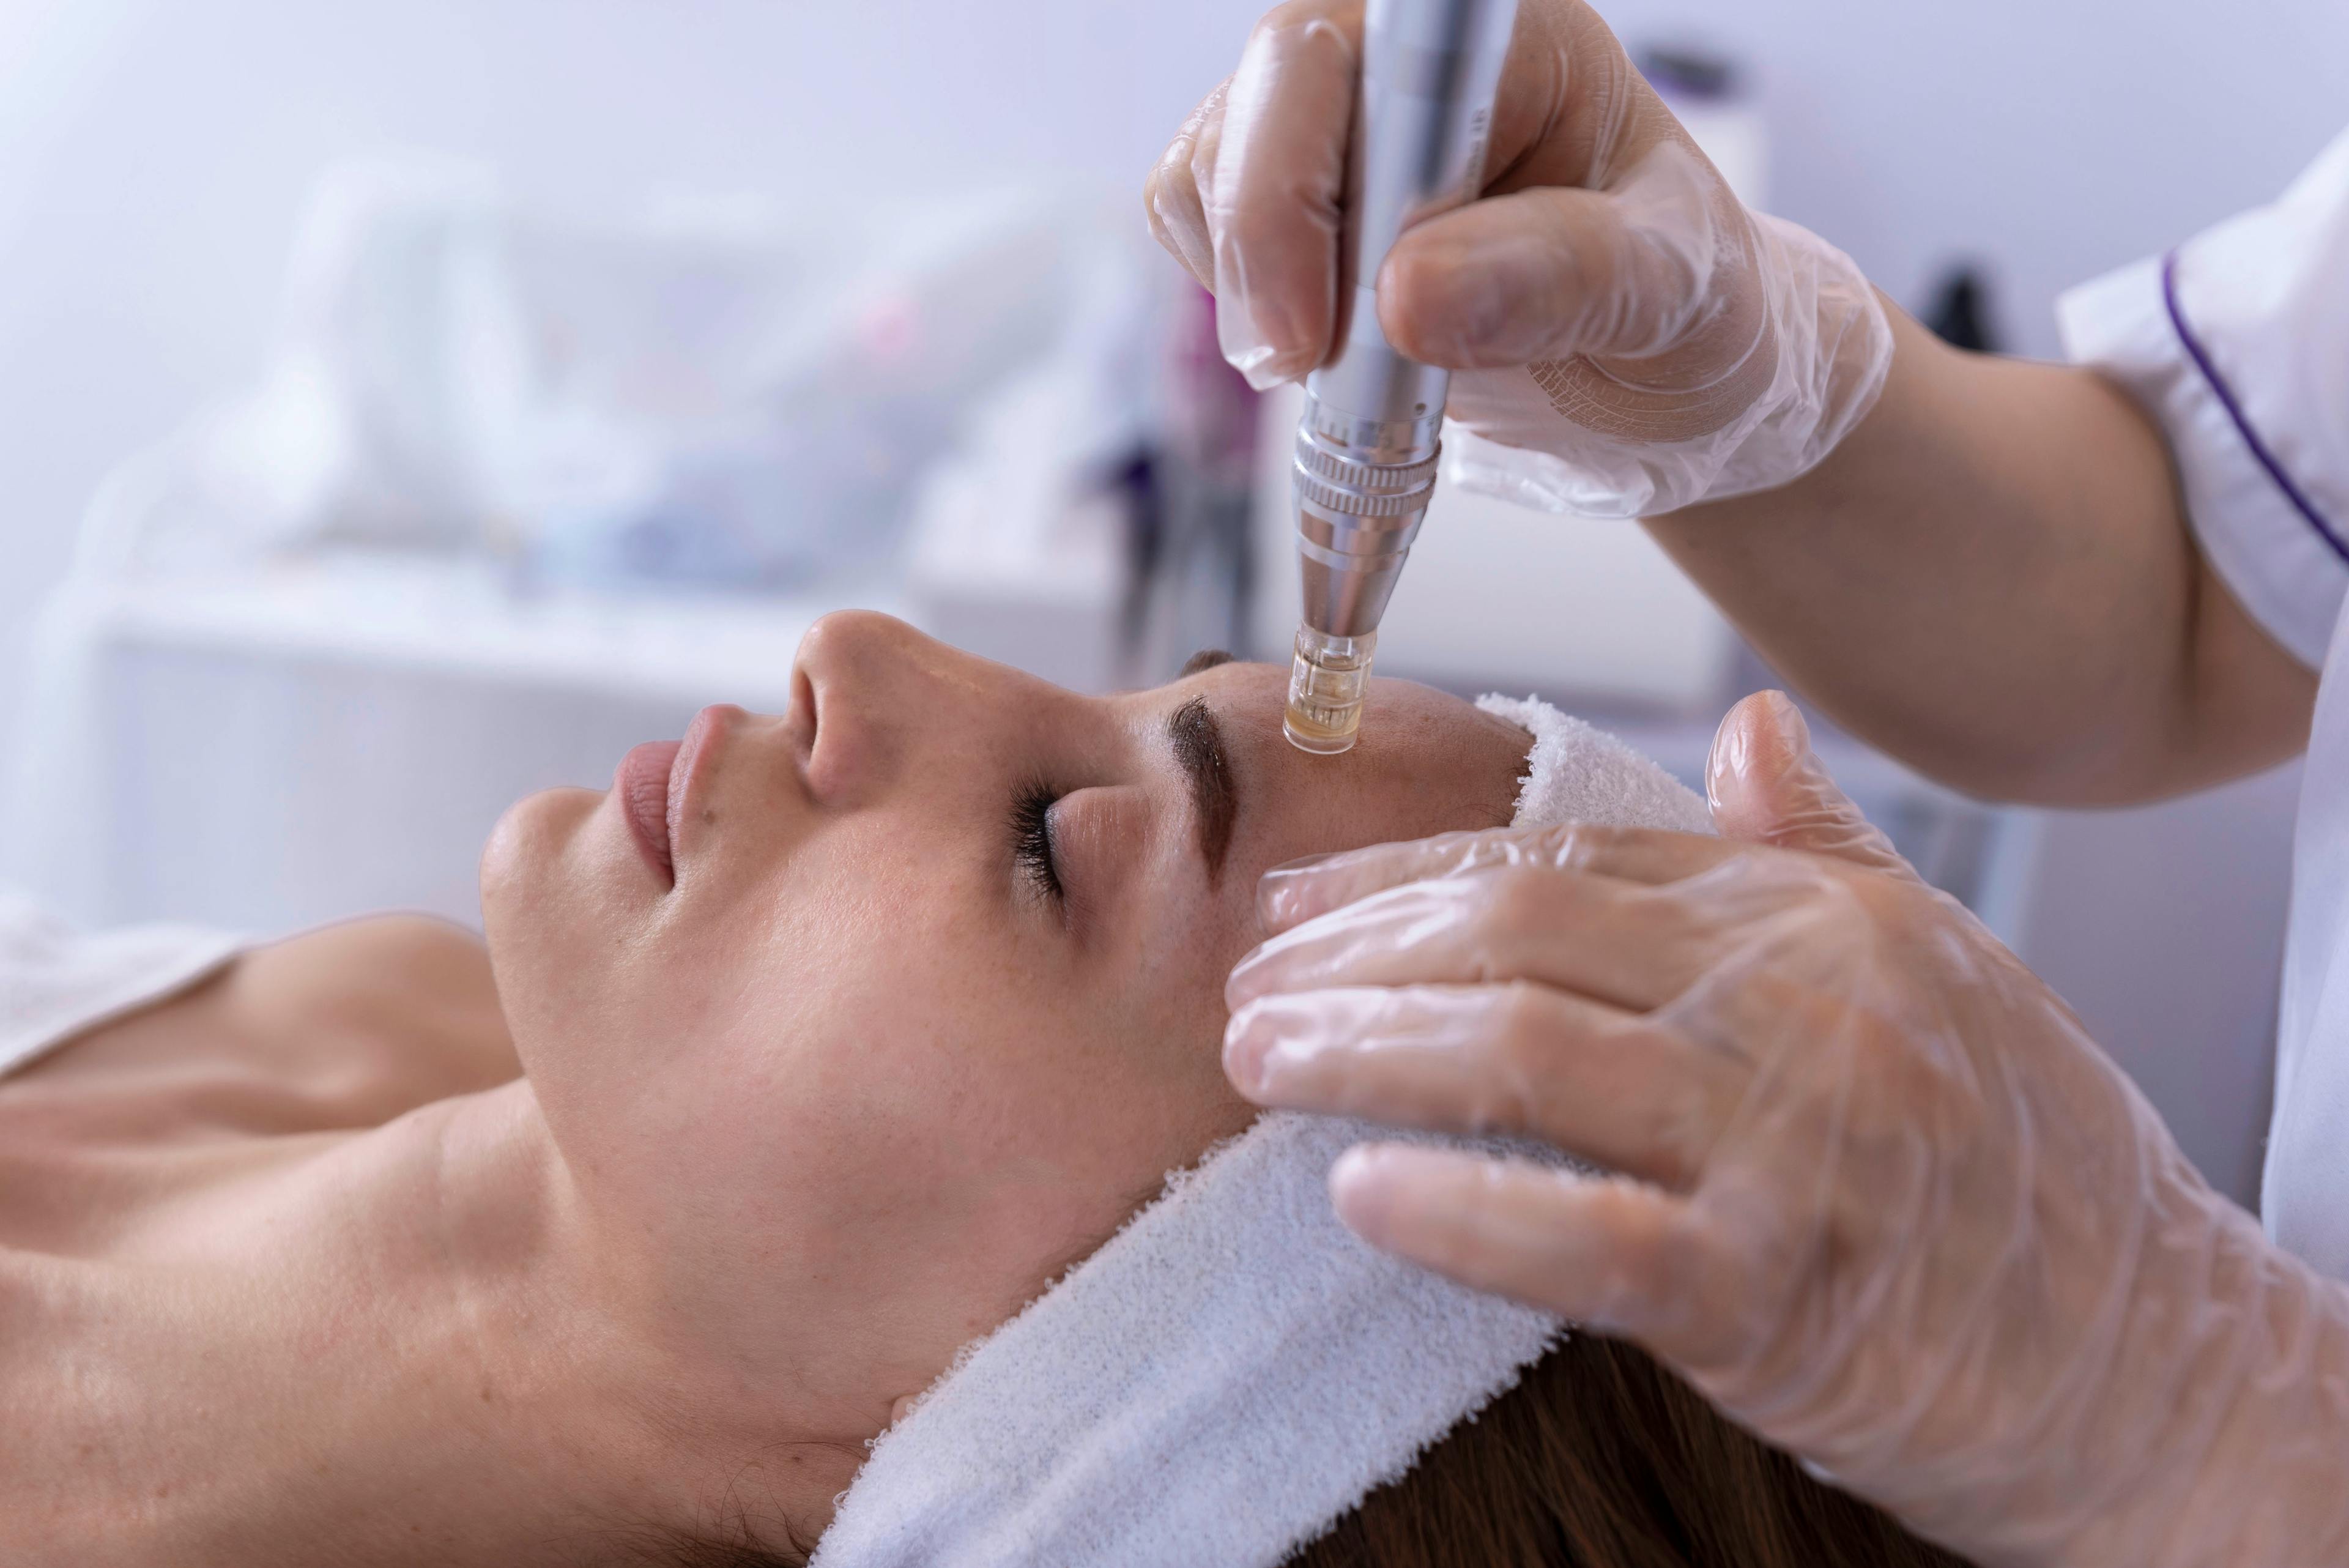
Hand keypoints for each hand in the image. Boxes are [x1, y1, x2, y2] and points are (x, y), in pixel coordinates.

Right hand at [1144, 0, 1890, 515]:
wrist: (1664, 375)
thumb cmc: (1687, 311)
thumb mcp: (1672, 294)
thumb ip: (1561, 278)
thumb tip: (1406, 298)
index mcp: (1502, 36)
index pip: (1341, 51)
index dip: (1294, 183)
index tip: (1313, 334)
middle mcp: (1401, 59)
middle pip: (1252, 110)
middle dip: (1263, 258)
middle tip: (1312, 373)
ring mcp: (1333, 129)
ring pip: (1206, 180)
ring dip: (1259, 302)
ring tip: (1371, 375)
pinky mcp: (1287, 202)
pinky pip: (1204, 243)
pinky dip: (1250, 318)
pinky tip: (1340, 358)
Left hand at [1222, 691, 2348, 1565]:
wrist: (2154, 1360)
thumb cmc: (2031, 1165)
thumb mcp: (1943, 964)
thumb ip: (1818, 845)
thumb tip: (1746, 723)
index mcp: (1816, 913)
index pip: (1565, 854)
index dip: (1406, 873)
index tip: (1295, 906)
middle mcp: (1802, 998)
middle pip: (1518, 931)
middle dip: (1355, 953)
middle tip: (1245, 987)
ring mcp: (1793, 1141)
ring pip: (1524, 1052)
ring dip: (1362, 1051)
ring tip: (1255, 1061)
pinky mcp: (1783, 1293)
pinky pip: (1587, 1237)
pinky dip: (1461, 1211)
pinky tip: (1358, 1192)